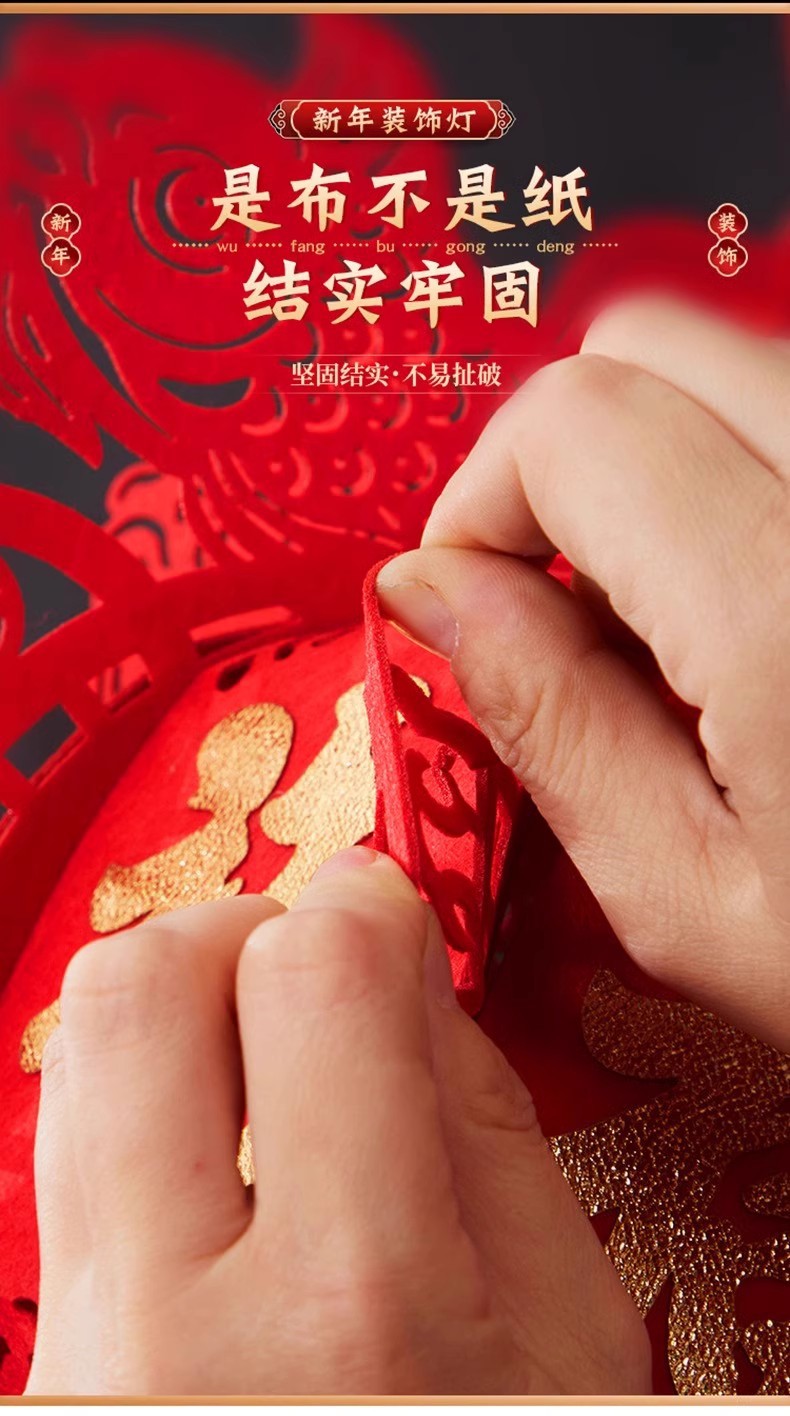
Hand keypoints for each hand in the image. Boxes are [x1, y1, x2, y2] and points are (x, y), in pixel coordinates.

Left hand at [28, 848, 648, 1395]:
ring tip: (261, 1054)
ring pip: (75, 1064)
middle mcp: (179, 1335)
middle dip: (232, 930)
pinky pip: (67, 1162)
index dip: (361, 905)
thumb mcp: (558, 1333)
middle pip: (136, 990)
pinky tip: (221, 1156)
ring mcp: (81, 1364)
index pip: (317, 977)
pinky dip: (143, 1109)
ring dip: (175, 1009)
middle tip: (299, 965)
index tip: (382, 912)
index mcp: (355, 1313)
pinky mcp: (44, 1367)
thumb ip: (482, 1118)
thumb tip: (404, 971)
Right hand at [378, 298, 789, 1049]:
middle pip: (656, 341)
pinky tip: (771, 609)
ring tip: (688, 622)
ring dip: (668, 461)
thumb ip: (547, 723)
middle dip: (566, 454)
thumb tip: (434, 593)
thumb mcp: (698, 902)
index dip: (481, 503)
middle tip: (567, 597)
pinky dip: (758, 476)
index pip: (575, 424)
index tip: (477, 601)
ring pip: (747, 360)